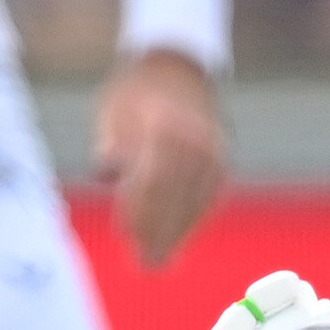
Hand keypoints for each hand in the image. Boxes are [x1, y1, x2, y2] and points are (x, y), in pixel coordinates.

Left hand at [91, 52, 226, 269]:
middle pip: (177, 196)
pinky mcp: (222, 158)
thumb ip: (111, 142)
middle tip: (146, 264)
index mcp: (164, 126)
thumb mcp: (114, 111)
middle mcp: (195, 140)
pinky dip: (193, 218)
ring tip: (161, 260)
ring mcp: (213, 150)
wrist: (175, 65)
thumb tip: (107, 172)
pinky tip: (179, 236)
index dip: (140, 212)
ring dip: (178, 233)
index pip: (153, 179)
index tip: (127, 237)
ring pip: (196, 201)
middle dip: (160, 232)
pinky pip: (208, 196)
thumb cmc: (134, 92)